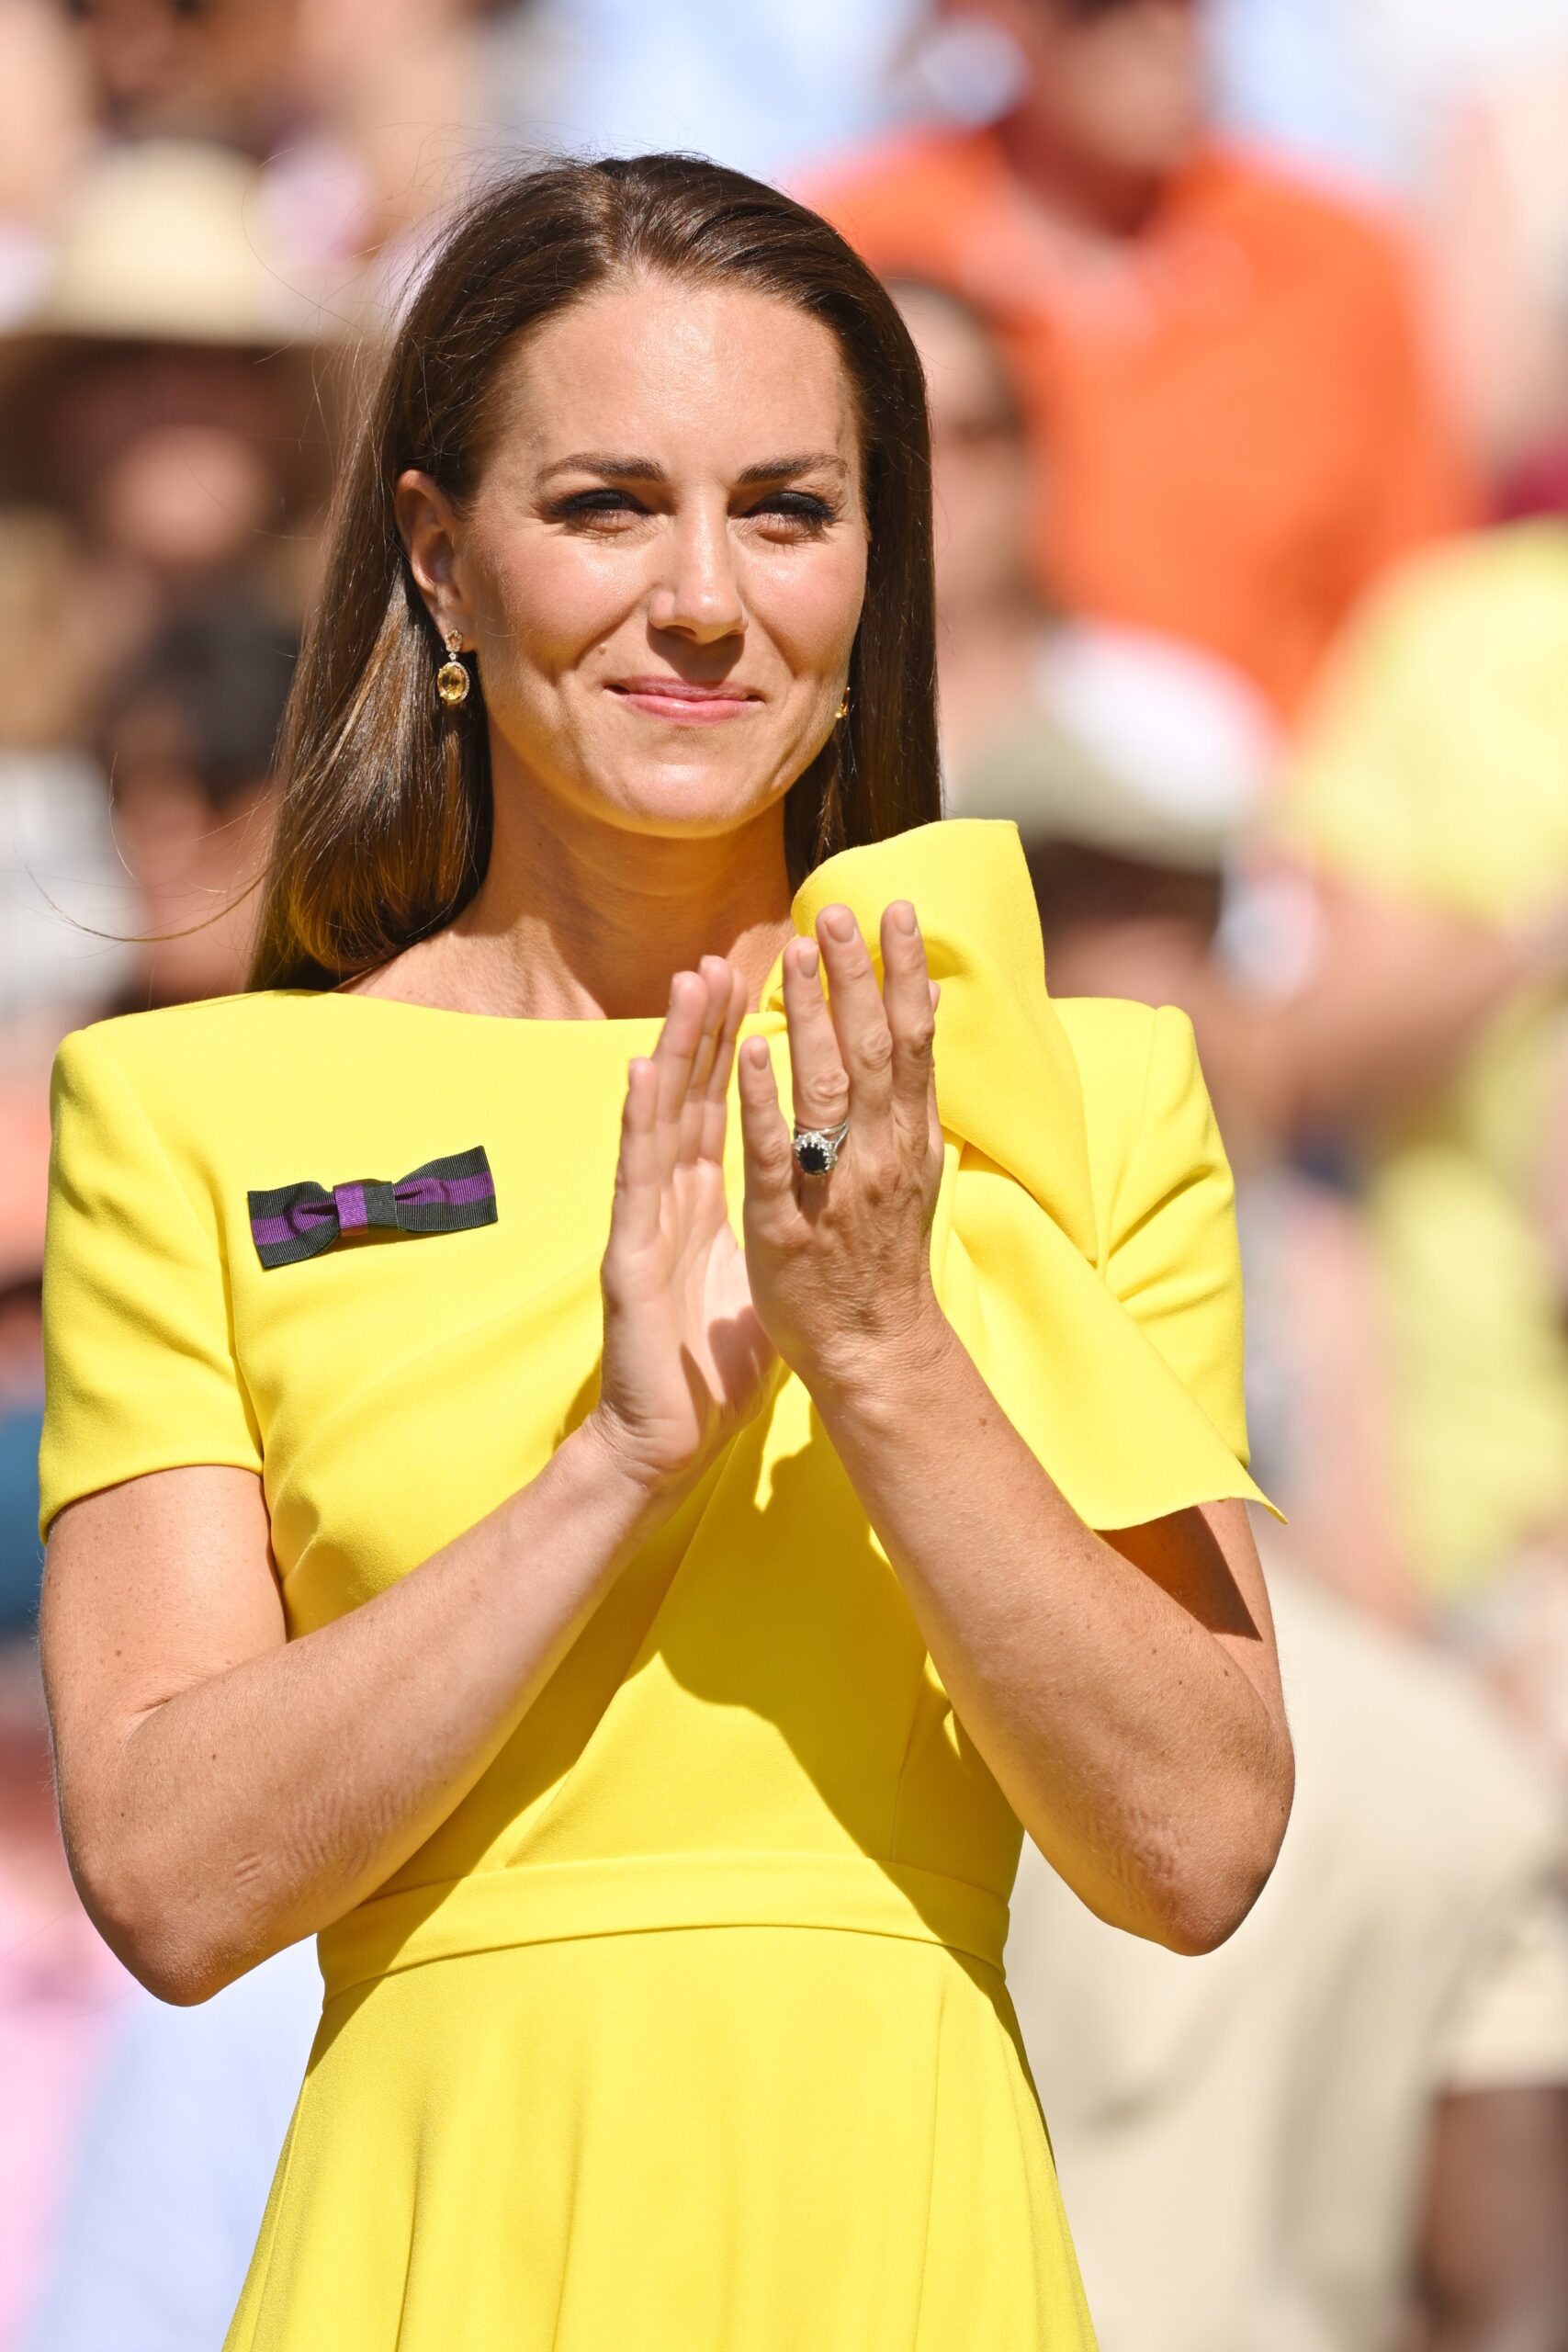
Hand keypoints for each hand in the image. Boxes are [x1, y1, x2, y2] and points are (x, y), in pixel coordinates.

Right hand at [592, 958, 776, 1494]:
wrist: (665, 1441)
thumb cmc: (713, 1371)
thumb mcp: (761, 1284)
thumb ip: (779, 1234)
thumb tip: (823, 1205)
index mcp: (707, 1204)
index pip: (726, 1109)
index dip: (740, 1047)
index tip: (762, 987)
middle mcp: (673, 1200)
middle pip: (696, 1097)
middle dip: (711, 1026)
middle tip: (725, 957)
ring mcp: (646, 1221)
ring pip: (663, 1118)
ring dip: (676, 1048)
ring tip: (688, 984)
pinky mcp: (629, 1253)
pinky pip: (640, 1178)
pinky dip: (643, 1123)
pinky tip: (646, 1072)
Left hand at [736, 900, 945, 1395]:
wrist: (875, 1350)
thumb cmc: (885, 1255)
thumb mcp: (914, 1165)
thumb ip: (910, 1095)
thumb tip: (919, 1015)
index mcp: (910, 1138)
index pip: (913, 1041)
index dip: (905, 974)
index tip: (896, 911)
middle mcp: (881, 1155)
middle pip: (871, 1052)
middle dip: (853, 978)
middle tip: (832, 912)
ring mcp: (835, 1190)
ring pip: (825, 1091)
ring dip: (811, 1018)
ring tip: (792, 954)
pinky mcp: (786, 1226)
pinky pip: (776, 1155)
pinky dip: (766, 1101)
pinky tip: (753, 1049)